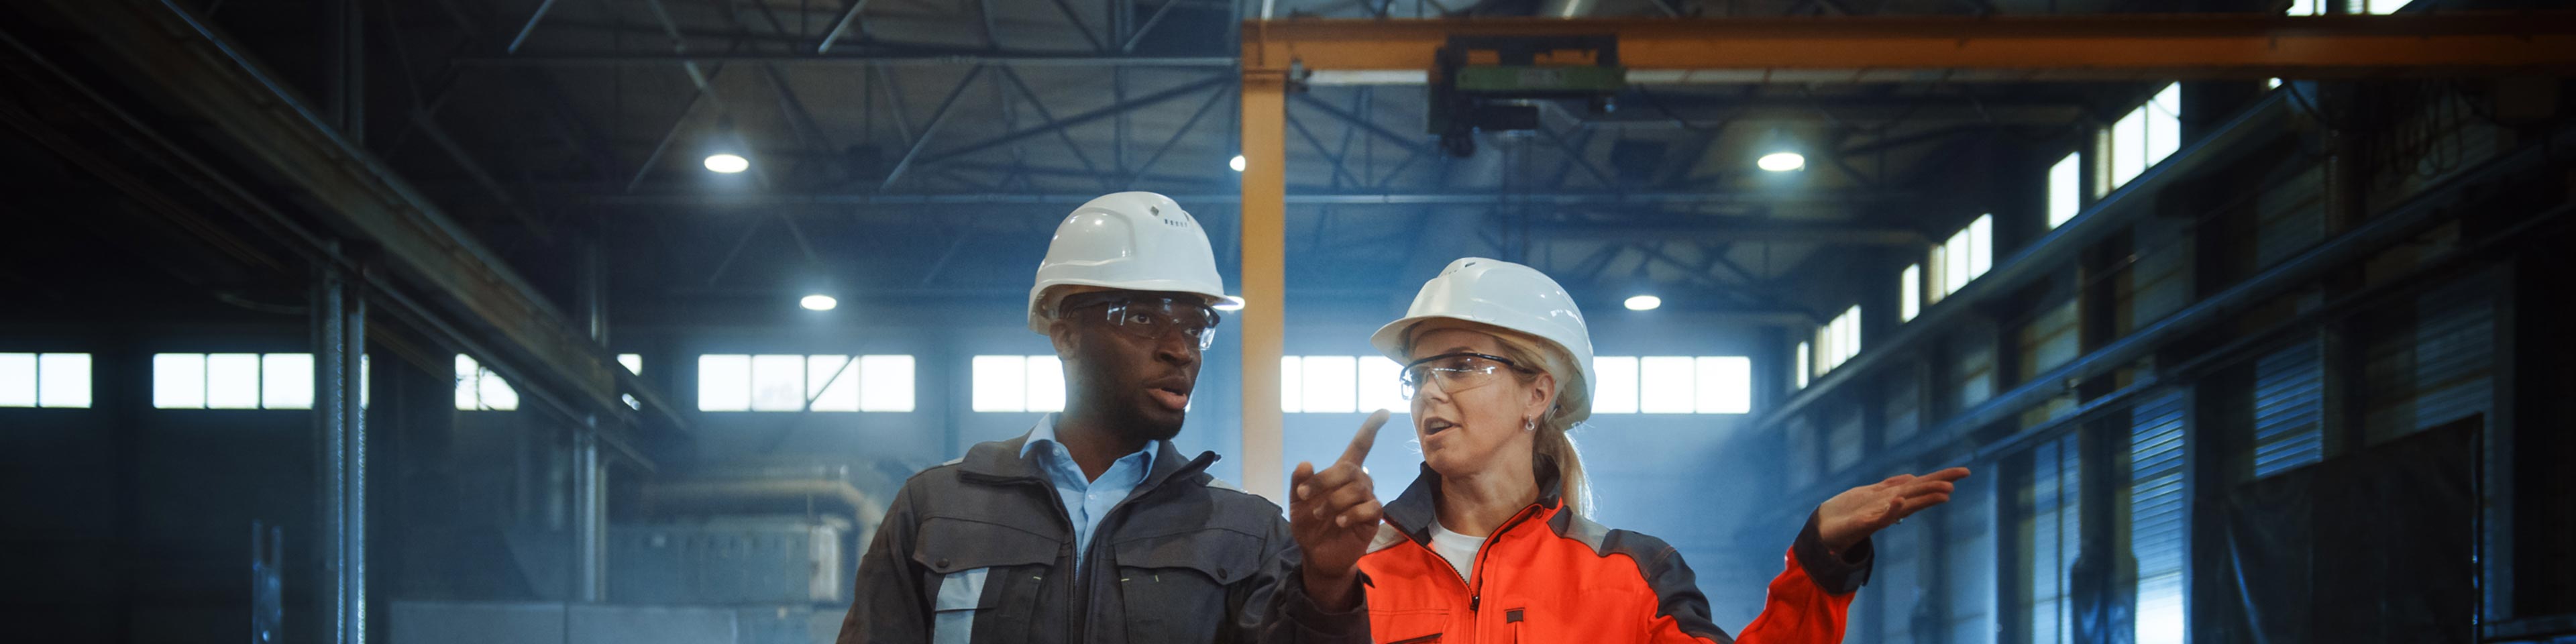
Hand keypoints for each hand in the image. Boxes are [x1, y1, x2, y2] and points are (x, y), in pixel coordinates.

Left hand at [1290, 409, 1389, 609]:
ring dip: (1334, 500)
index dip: (1371, 428)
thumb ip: (1299, 483)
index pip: (1361, 445)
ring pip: (1359, 487)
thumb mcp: (1297, 503)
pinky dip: (1351, 513)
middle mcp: (1359, 483)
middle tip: (1306, 496)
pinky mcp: (1373, 519)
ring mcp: (1367, 500)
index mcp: (1342, 474)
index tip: (1384, 412)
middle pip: (1351, 468)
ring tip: (1320, 514)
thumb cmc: (1309, 525)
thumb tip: (1306, 463)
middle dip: (1326, 479)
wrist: (1316, 554)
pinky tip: (1339, 521)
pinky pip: (1369, 507)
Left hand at [1816, 467, 1970, 551]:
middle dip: (1940, 484)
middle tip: (1963, 475)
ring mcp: (1880, 515)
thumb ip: (1891, 486)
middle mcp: (1891, 506)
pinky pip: (1880, 517)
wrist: (1824, 530)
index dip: (1942, 477)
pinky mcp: (1864, 524)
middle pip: (1919, 492)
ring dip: (1925, 498)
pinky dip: (1891, 510)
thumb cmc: (1848, 512)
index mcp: (1893, 497)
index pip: (1922, 484)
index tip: (1965, 472)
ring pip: (1907, 505)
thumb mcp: (1871, 493)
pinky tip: (1901, 502)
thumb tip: (1912, 478)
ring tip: (1946, 491)